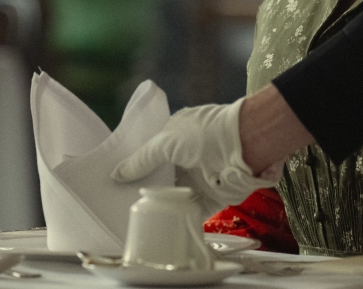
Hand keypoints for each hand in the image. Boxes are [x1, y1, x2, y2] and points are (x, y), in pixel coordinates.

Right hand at [112, 99, 278, 210]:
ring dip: (163, 206)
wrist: (245, 147)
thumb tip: (116, 174)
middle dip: (147, 189)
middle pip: (163, 177)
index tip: (118, 181)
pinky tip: (163, 228)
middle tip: (122, 204)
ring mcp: (202, 177)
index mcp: (178, 135)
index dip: (137, 166)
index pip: (152, 152)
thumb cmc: (203, 135)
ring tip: (138, 219)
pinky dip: (181, 219)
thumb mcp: (165, 142)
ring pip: (177, 195)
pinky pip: (194, 211)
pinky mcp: (214, 197)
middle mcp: (189, 157)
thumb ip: (142, 159)